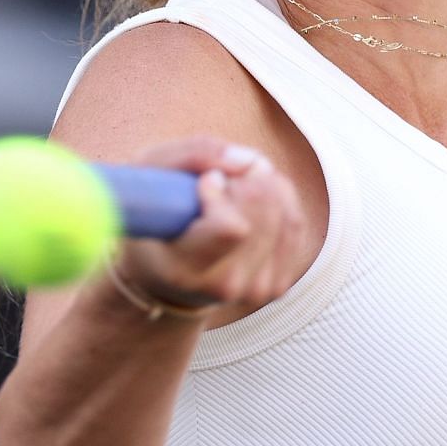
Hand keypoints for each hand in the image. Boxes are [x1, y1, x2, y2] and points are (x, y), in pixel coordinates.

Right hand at [110, 136, 306, 314]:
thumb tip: (254, 160)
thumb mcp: (151, 171)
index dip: (223, 191)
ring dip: (263, 189)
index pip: (232, 228)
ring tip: (232, 194)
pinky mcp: (277, 284)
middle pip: (264, 212)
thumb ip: (194, 155)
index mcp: (184, 270)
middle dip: (244, 182)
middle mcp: (223, 287)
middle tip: (220, 184)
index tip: (205, 181)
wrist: (164, 272)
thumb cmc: (155, 214)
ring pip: (285, 216)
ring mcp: (254, 290)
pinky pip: (295, 225)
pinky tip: (251, 204)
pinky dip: (279, 202)